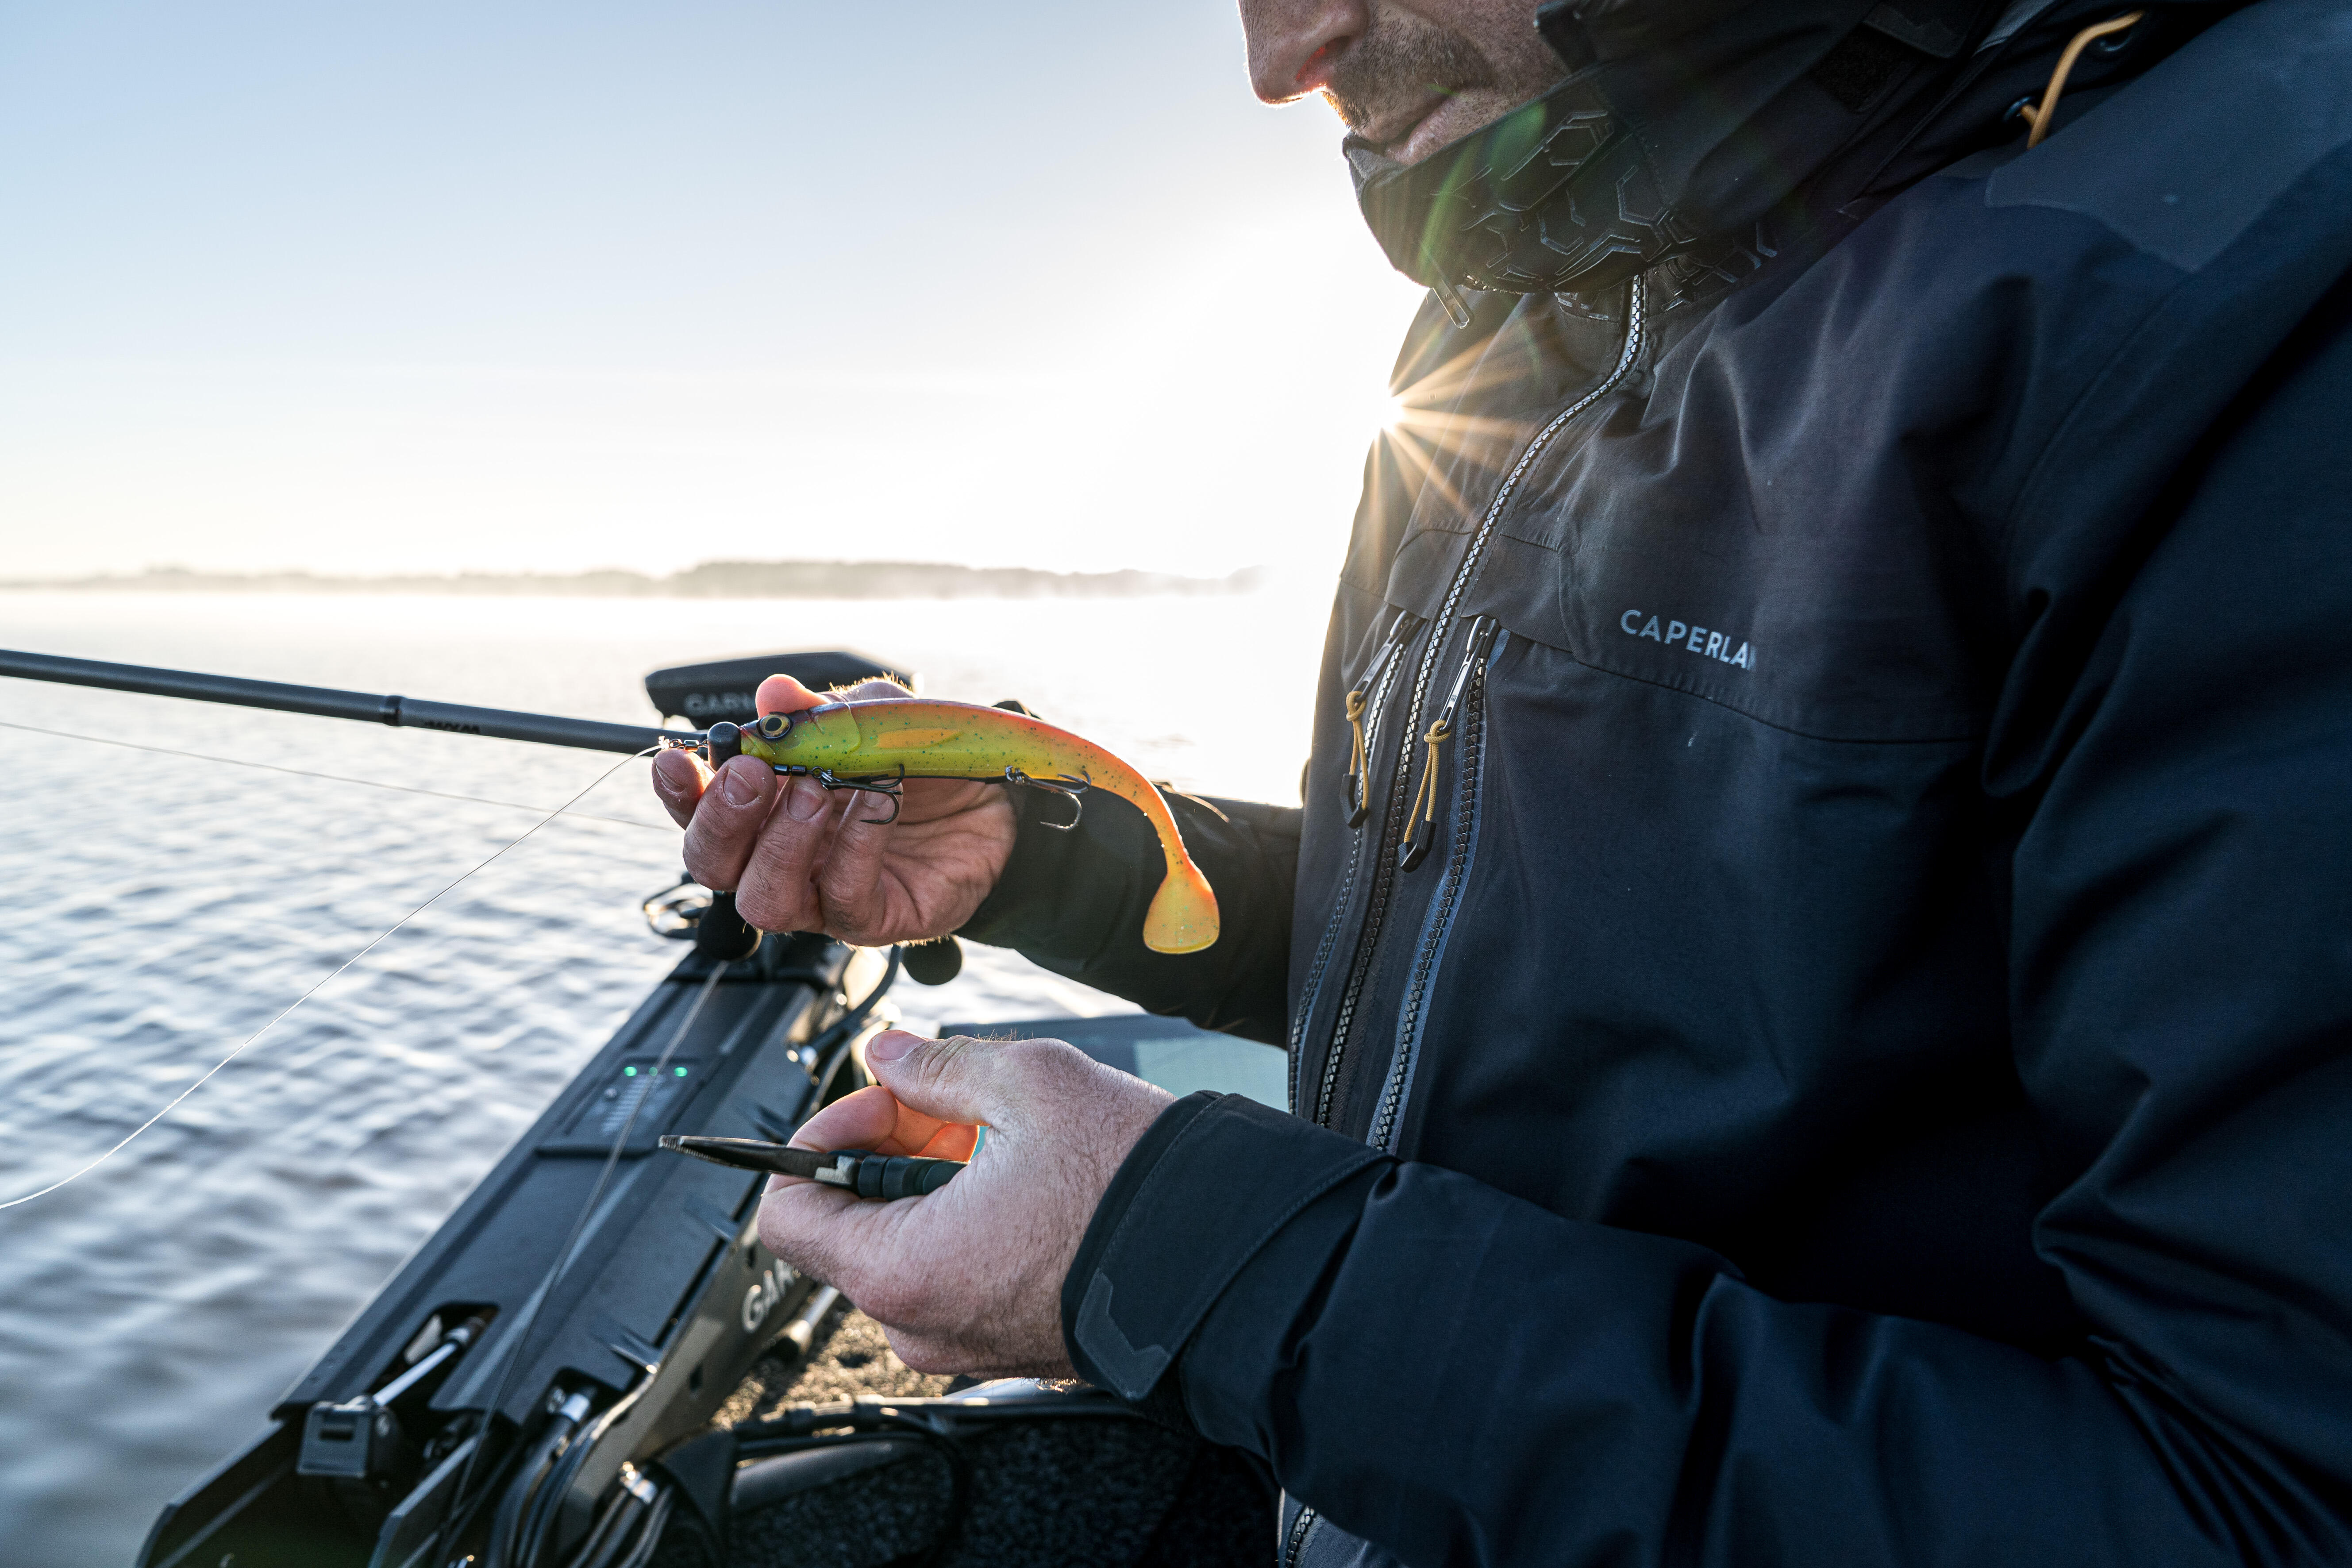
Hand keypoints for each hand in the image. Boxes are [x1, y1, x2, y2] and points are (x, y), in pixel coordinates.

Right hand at [650, 675, 1016, 942]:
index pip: (697, 811)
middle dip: (722, 819)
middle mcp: (782, 858)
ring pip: (765, 898)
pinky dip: (856, 844)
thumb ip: (824, 712)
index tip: (675, 758)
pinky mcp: (873, 919)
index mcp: (764, 808)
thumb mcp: (875, 719)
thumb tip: (774, 695)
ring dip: (782, 841)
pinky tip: (879, 802)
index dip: (678, 791)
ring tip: (816, 790)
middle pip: (714, 864)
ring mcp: (822, 896)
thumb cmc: (920, 761)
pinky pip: (843, 896)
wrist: (996, 799)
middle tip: (753, 774)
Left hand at [757, 1030, 1173, 1376]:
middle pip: (853, 1223)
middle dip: (895, 1147)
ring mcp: (966, 1344)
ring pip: (911, 1244)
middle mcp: (922, 1323)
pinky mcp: (1009, 1343)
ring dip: (938, 1179)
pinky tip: (1030, 1181)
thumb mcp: (1031, 1083)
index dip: (825, 1136)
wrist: (1229, 1262)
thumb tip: (890, 1056)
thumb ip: (939, 1066)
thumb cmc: (1135, 1187)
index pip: (788, 1214)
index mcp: (904, 1270)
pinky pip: (958, 1274)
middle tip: (958, 1104)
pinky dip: (974, 1220)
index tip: (881, 1099)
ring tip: (1007, 1139)